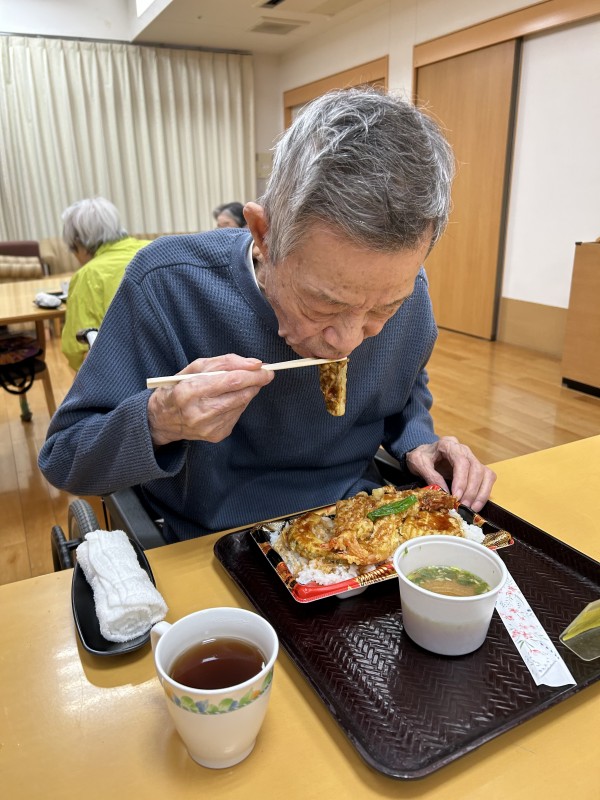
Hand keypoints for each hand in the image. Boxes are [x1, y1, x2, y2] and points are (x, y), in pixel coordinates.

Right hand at [147, 354, 273, 446]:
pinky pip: (237, 415)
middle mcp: (199, 412)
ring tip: (245, 384)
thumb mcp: (194, 368)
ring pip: (241, 404)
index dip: (252, 374)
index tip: (266, 368)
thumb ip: (224, 362)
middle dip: (256, 382)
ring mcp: (208, 427)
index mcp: (189, 391)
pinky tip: (231, 399)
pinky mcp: (216, 435)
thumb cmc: (178, 388)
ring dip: (248, 392)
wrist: (162, 420)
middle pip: (239, 394)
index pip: (230, 381)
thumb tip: (254, 363)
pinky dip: (239, 404)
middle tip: (265, 374)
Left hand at [405, 436, 495, 511]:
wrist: (424, 454)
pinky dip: (484, 492)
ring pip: (486, 474)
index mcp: (448, 445)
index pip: (461, 462)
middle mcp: (464, 450)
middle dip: (471, 490)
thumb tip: (445, 493)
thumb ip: (430, 476)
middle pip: (476, 468)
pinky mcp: (476, 468)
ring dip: (481, 493)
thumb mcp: (418, 464)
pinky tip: (476, 505)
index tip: (456, 497)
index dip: (461, 480)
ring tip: (471, 508)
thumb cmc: (421, 457)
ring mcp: (472, 458)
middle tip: (463, 506)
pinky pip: (488, 478)